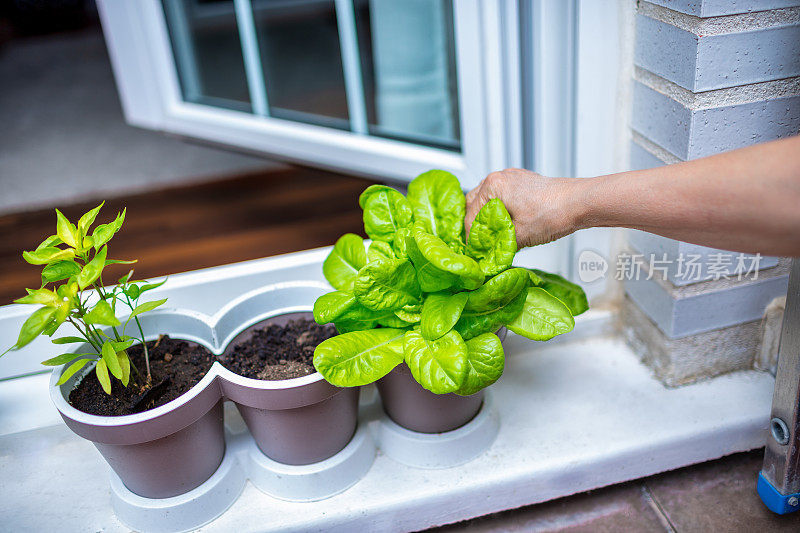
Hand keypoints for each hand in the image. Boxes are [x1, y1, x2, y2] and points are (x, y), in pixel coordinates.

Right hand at [465, 168, 584, 247]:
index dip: (471, 237)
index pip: (470, 216)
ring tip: (492, 235)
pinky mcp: (523, 182)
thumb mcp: (519, 236)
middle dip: (475, 224)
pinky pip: (502, 196)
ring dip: (487, 216)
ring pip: (488, 199)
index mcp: (493, 187)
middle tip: (480, 243)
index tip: (475, 251)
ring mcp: (512, 178)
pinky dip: (500, 210)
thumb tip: (488, 253)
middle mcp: (500, 177)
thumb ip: (498, 244)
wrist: (579, 203)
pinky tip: (506, 224)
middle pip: (474, 203)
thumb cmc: (553, 213)